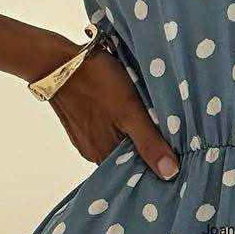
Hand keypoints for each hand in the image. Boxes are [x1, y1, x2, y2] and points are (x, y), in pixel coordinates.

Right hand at [25, 31, 179, 179]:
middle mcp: (93, 153)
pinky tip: (130, 112)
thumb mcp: (130, 111)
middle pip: (128, 157)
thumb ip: (149, 142)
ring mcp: (85, 138)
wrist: (56, 60)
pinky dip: (120, 125)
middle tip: (171, 135)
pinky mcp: (81, 123)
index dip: (158, 163)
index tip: (178, 155)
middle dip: (147, 148)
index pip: (138, 170)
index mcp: (105, 155)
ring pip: (119, 142)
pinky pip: (107, 131)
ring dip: (134, 135)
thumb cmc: (96, 81)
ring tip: (152, 120)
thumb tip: (170, 174)